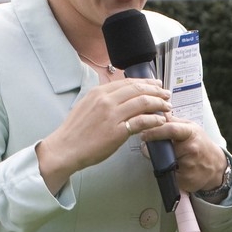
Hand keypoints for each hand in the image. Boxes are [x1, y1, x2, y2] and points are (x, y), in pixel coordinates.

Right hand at [37, 78, 170, 192]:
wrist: (65, 149)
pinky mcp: (117, 131)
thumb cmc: (75, 131)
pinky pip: (141, 121)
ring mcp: (112, 115)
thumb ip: (103, 99)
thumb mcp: (86, 106)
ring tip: (167, 107)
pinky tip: (160, 120)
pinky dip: (154, 119)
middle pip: (138, 89)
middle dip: (156, 91)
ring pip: (143, 102)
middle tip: (167, 94)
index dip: (146, 82)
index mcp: (99, 92)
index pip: (128, 82)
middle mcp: (106, 100)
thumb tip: (119, 95)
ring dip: (159, 104)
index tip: (156, 85)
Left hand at [139, 113, 227, 193]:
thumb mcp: (191, 128)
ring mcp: (189, 165)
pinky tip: (174, 168)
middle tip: (150, 148)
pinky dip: (166, 171)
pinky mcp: (184, 179)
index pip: (171, 129)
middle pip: (163, 148)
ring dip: (160, 160)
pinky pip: (168, 174)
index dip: (155, 131)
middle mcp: (191, 149)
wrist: (215, 166)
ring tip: (169, 158)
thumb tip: (156, 112)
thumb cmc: (201, 144)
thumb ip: (173, 122)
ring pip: (163, 163)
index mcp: (191, 133)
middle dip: (153, 149)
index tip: (143, 133)